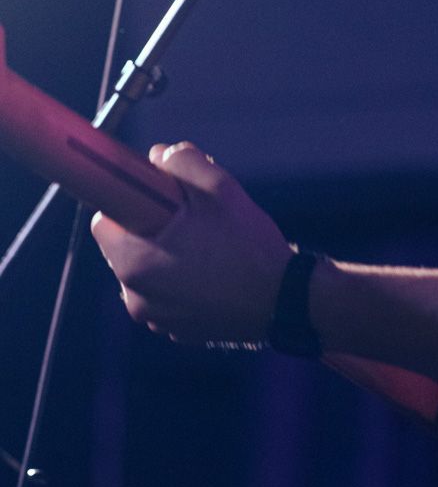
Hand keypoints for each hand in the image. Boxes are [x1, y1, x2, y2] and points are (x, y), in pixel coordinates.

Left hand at [91, 142, 292, 346]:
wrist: (284, 301)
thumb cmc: (249, 246)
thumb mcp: (221, 189)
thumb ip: (184, 162)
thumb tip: (160, 155)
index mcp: (134, 261)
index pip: (104, 222)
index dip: (129, 203)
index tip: (156, 197)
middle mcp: (135, 296)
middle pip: (126, 247)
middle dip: (151, 229)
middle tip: (190, 218)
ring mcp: (155, 319)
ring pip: (147, 273)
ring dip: (166, 256)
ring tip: (206, 246)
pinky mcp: (177, 331)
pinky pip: (166, 297)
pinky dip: (181, 283)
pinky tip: (213, 273)